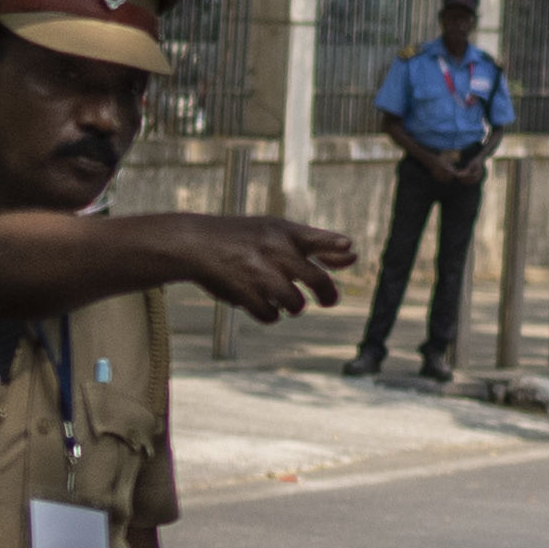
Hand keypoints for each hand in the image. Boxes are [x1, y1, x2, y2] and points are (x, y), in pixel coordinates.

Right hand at [172, 211, 354, 320]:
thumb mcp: (276, 231)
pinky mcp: (244, 293)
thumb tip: (353, 253)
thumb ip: (314, 243)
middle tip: (327, 300)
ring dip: (293, 306)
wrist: (195, 243)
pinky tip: (261, 302)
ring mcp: (259, 273)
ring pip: (296, 304)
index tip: (351, 251)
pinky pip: (271, 316)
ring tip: (281, 297)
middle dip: (327, 295)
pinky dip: (269, 314)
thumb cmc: (244, 238)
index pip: (319, 239)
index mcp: (284, 231)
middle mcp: (274, 250)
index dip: (336, 247)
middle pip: (319, 281)